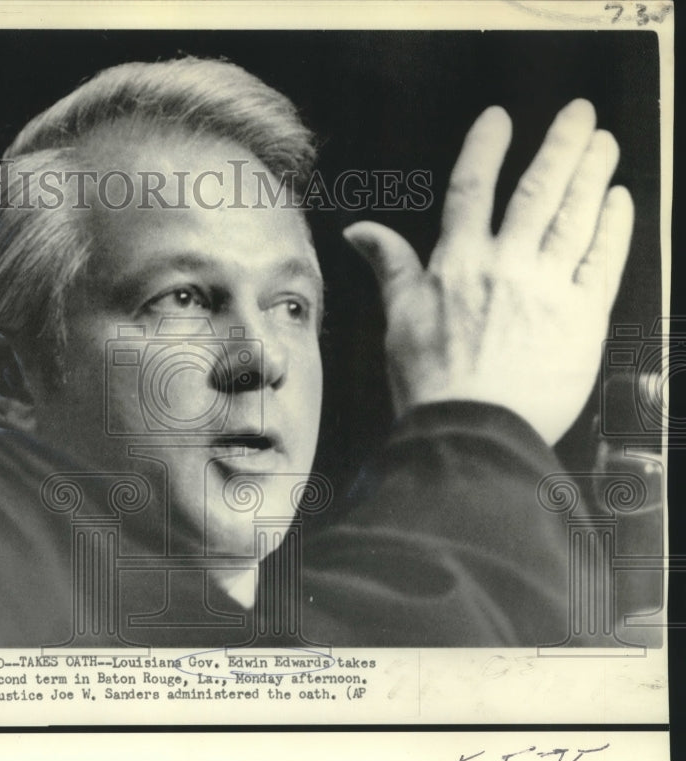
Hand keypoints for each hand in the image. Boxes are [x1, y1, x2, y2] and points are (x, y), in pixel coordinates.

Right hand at [345, 100, 633, 445]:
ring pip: (575, 217)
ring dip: (592, 174)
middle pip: (538, 191)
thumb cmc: (429, 383)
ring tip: (603, 143)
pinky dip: (613, 227)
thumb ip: (389, 266)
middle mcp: (505, 267)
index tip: (499, 118)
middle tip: (578, 114)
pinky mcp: (581, 318)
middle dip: (560, 146)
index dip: (486, 147)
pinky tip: (618, 201)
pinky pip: (603, 261)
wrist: (471, 432)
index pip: (473, 189)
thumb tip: (358, 230)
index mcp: (457, 264)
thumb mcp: (398, 319)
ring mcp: (547, 290)